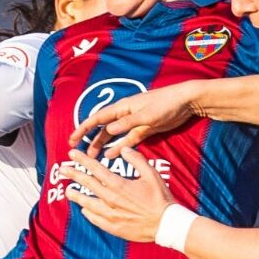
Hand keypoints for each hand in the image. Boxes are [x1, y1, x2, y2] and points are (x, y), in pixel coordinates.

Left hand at [59, 147, 173, 243]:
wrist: (166, 225)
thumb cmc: (160, 199)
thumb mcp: (152, 174)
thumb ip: (137, 160)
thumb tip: (124, 150)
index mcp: (119, 185)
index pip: (95, 169)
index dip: (82, 160)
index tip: (72, 154)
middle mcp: (111, 199)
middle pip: (87, 184)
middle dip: (73, 175)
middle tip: (62, 169)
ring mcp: (110, 214)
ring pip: (87, 203)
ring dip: (76, 195)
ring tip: (68, 190)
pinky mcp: (113, 227)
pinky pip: (95, 219)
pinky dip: (88, 213)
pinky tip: (84, 209)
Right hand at [68, 81, 200, 155]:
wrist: (185, 102)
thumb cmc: (166, 103)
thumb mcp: (146, 115)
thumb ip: (127, 124)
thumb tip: (108, 131)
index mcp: (122, 108)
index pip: (98, 118)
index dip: (83, 129)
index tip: (73, 139)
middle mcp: (125, 114)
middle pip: (103, 128)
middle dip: (90, 139)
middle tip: (78, 151)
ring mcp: (134, 122)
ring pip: (114, 135)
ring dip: (103, 145)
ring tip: (93, 156)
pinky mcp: (144, 129)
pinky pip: (127, 140)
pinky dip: (119, 147)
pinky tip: (112, 155)